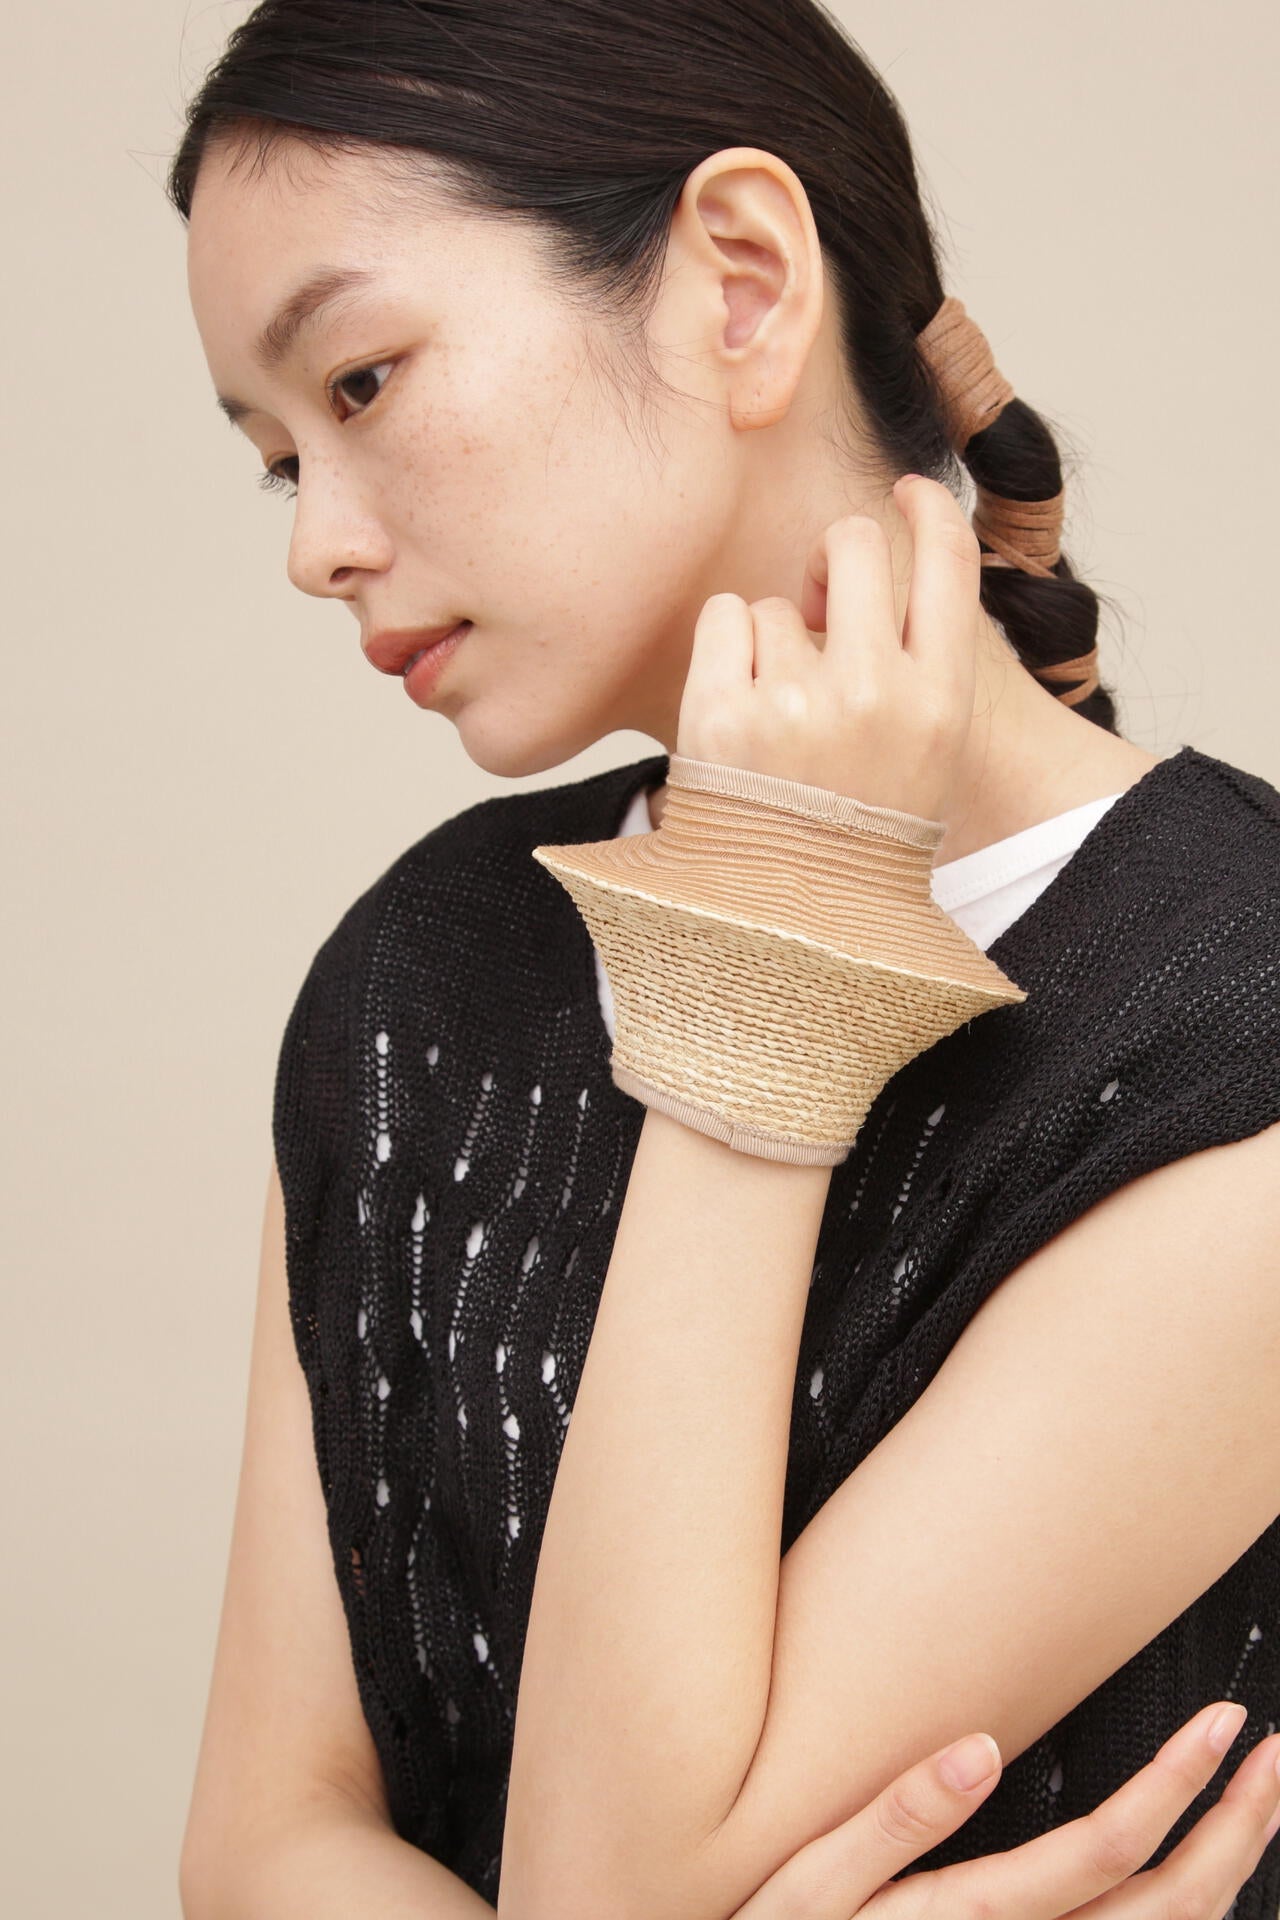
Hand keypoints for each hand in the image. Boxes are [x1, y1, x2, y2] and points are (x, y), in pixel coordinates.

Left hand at [675, 476, 977, 820]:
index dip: (929, 506)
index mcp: (940, 702)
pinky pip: (725, 619)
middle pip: (854, 544)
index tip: (905, 490)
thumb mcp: (925, 752)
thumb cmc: (858, 832)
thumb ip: (914, 663)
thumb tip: (864, 565)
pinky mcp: (723, 717)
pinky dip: (726, 650)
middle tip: (819, 605)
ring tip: (777, 716)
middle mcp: (875, 695)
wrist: (792, 923)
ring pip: (778, 602)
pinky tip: (737, 707)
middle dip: (832, 559)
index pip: (949, 562)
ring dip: (772, 641)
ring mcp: (796, 705)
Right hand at [723, 1701, 1279, 1917]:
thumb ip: (893, 1818)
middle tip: (1271, 1756)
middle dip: (1237, 1827)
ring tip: (1257, 1806)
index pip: (1109, 1846)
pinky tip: (1200, 1882)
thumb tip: (980, 1747)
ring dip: (1229, 1873)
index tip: (1223, 1723)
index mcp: (974, 1917)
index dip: (1178, 1783)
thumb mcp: (809, 1885)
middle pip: (1170, 1906)